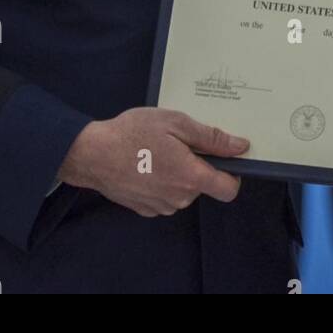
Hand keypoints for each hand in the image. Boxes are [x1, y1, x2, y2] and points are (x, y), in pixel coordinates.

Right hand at [56, 107, 246, 216]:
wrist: (92, 154)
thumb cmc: (132, 134)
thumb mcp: (176, 123)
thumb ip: (211, 138)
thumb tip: (240, 147)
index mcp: (190, 177)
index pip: (229, 189)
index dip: (233, 174)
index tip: (224, 158)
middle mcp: (179, 198)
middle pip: (203, 186)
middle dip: (197, 165)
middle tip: (177, 142)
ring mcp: (161, 207)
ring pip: (183, 191)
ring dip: (178, 174)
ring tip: (157, 151)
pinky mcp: (145, 209)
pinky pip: (165, 196)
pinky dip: (161, 182)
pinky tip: (145, 164)